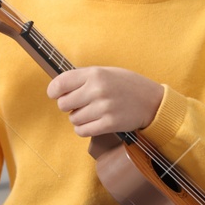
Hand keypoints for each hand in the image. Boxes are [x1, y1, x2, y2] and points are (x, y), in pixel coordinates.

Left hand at [47, 66, 164, 136]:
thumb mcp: (106, 72)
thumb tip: (58, 88)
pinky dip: (84, 129)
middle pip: (63, 104)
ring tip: (92, 113)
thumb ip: (83, 78)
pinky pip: (82, 131)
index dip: (53, 91)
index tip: (56, 94)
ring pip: (73, 119)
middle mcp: (98, 90)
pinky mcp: (109, 124)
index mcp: (95, 74)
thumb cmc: (127, 85)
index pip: (59, 84)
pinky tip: (94, 123)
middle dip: (69, 106)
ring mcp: (103, 108)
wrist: (152, 101)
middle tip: (81, 104)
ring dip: (79, 118)